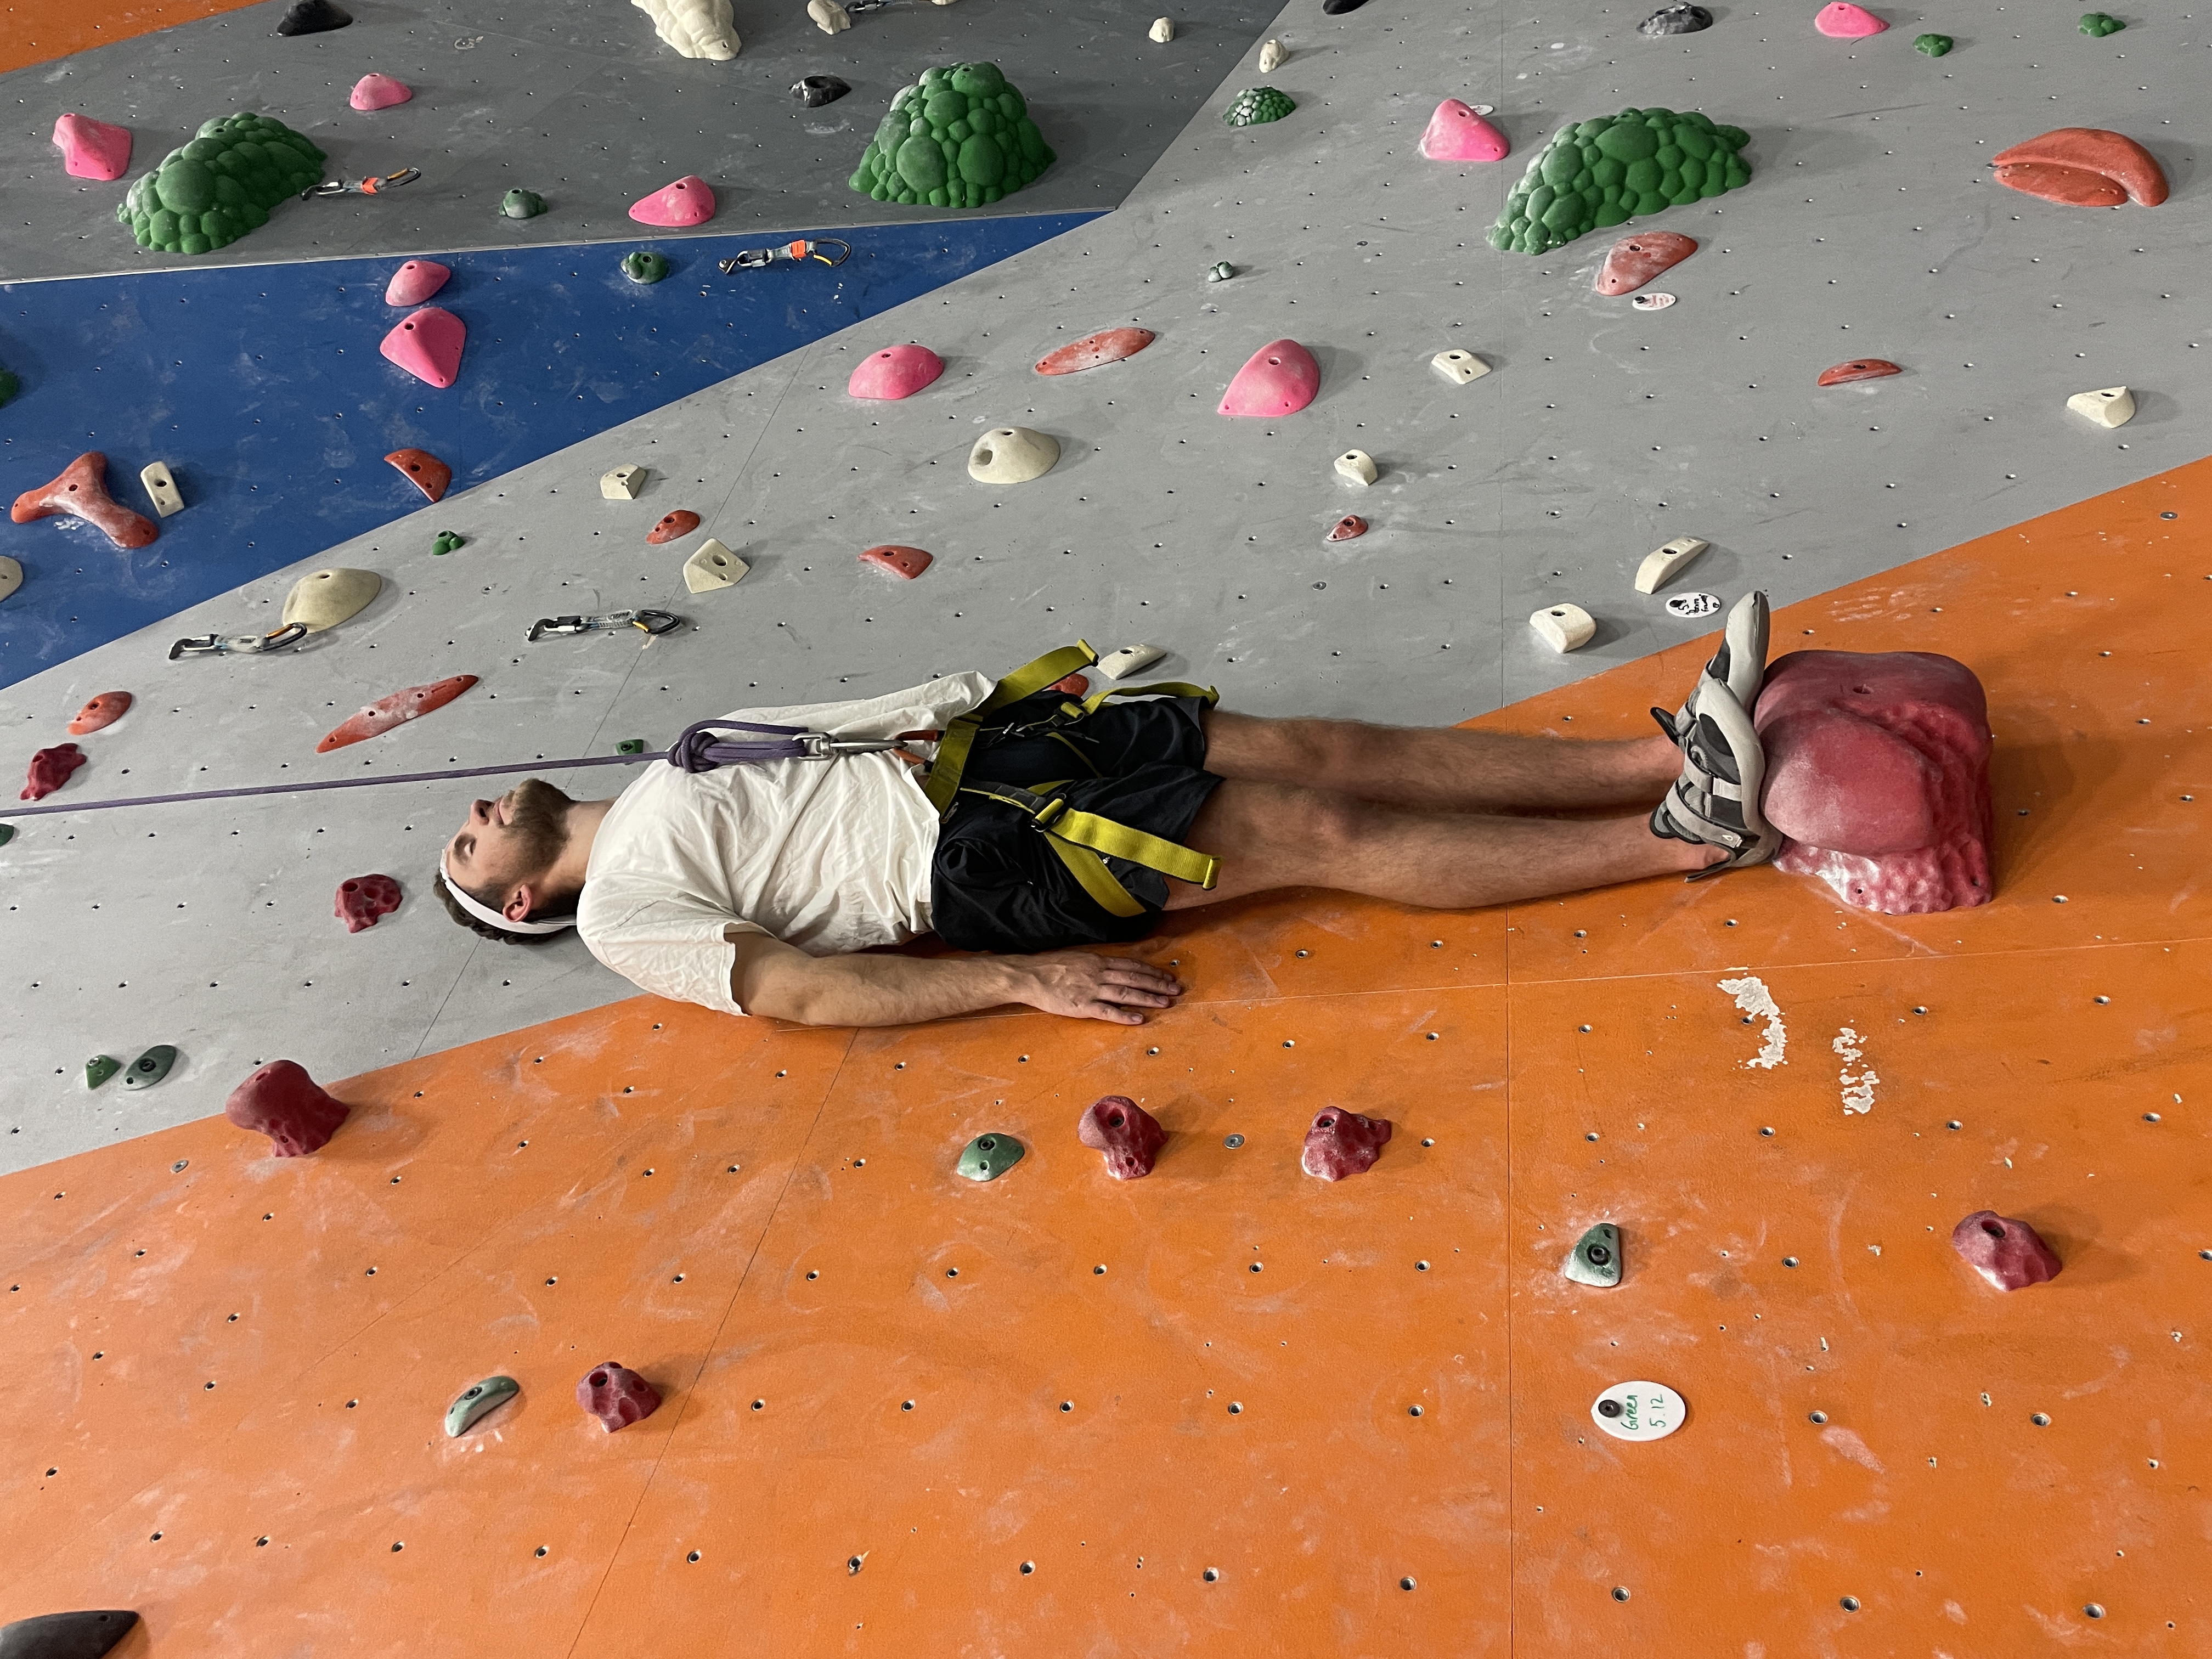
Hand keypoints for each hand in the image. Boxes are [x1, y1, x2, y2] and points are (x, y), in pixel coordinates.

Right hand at [1012, 950, 1185, 1024]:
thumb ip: (1096, 963)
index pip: (1131, 965)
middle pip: (1134, 978)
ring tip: (1166, 1003)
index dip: (1151, 971)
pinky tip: (1139, 1019)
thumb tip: (1113, 967)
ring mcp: (1091, 990)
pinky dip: (1124, 1015)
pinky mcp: (1082, 1006)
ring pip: (1125, 993)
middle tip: (1176, 990)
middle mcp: (1099, 973)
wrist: (1029, 975)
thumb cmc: (1050, 966)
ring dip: (1147, 998)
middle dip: (1157, 984)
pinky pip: (1107, 1011)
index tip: (1167, 976)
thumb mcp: (1078, 958)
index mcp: (1098, 961)